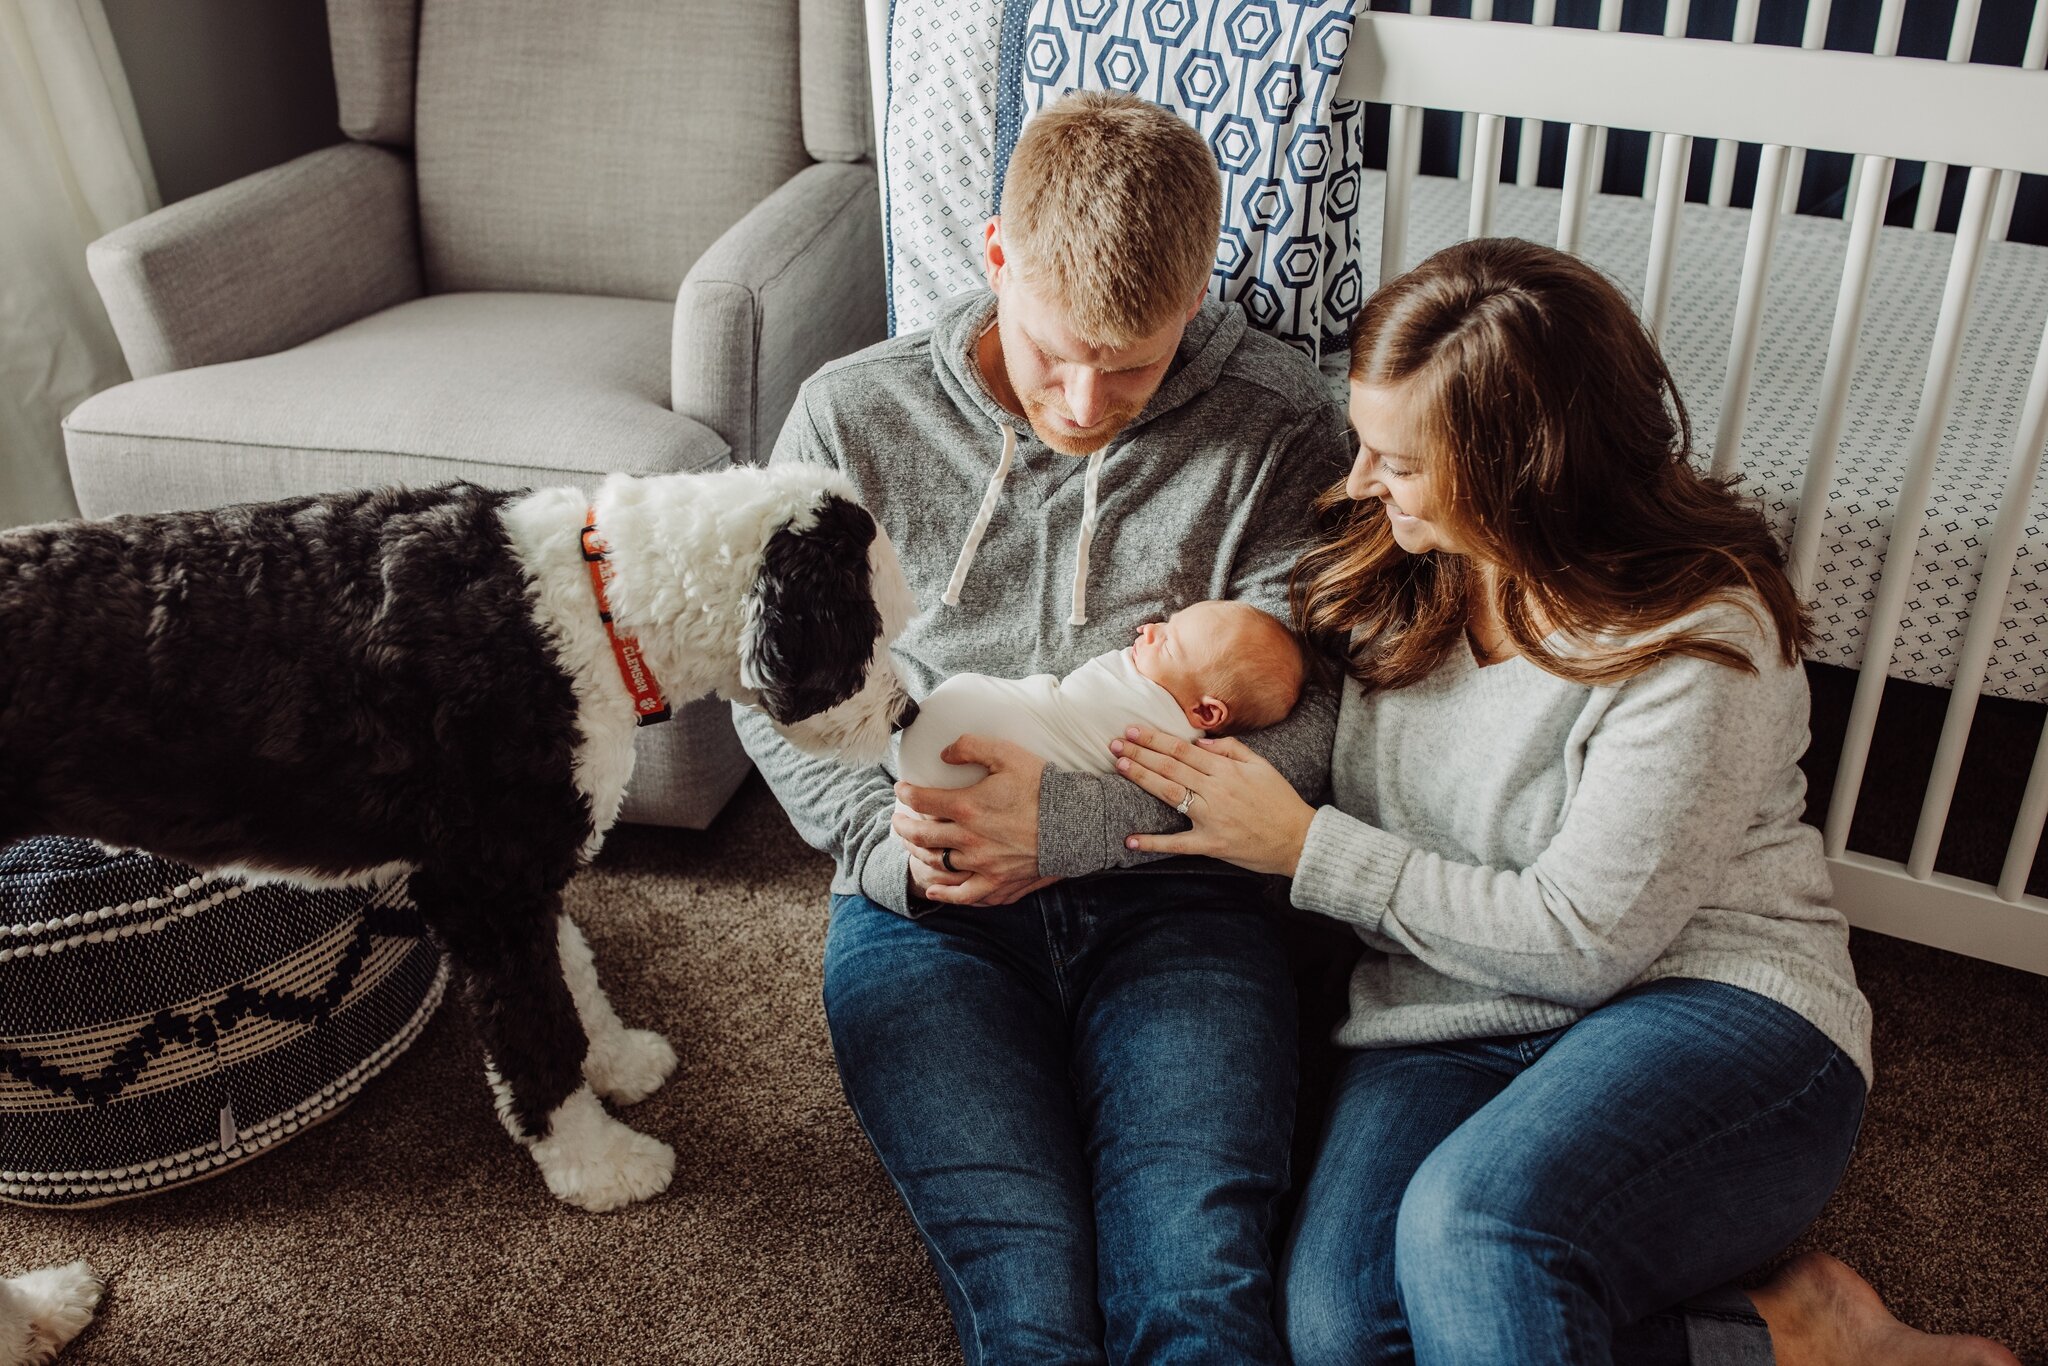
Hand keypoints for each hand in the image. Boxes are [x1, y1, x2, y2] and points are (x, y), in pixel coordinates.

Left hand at [894, 735, 1056, 906]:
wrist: (1075, 823)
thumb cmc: (1042, 786)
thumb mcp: (1007, 754)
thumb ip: (971, 747)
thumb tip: (943, 754)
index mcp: (967, 806)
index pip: (921, 800)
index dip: (905, 793)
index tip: (901, 789)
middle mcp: (968, 839)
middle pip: (921, 835)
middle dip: (903, 825)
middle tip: (898, 819)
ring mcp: (981, 865)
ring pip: (936, 862)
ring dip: (917, 852)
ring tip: (911, 843)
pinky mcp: (996, 883)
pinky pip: (963, 894)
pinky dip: (944, 894)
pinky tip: (932, 890)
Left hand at [1110, 726, 1315, 876]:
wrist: (1298, 839)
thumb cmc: (1280, 801)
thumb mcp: (1262, 766)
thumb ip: (1232, 749)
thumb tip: (1202, 741)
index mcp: (1226, 770)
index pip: (1183, 749)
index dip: (1156, 739)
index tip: (1134, 730)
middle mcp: (1215, 790)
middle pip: (1170, 766)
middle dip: (1141, 753)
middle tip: (1115, 743)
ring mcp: (1210, 818)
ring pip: (1169, 793)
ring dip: (1142, 778)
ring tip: (1120, 766)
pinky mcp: (1210, 844)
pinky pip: (1177, 844)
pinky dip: (1153, 843)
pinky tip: (1131, 841)